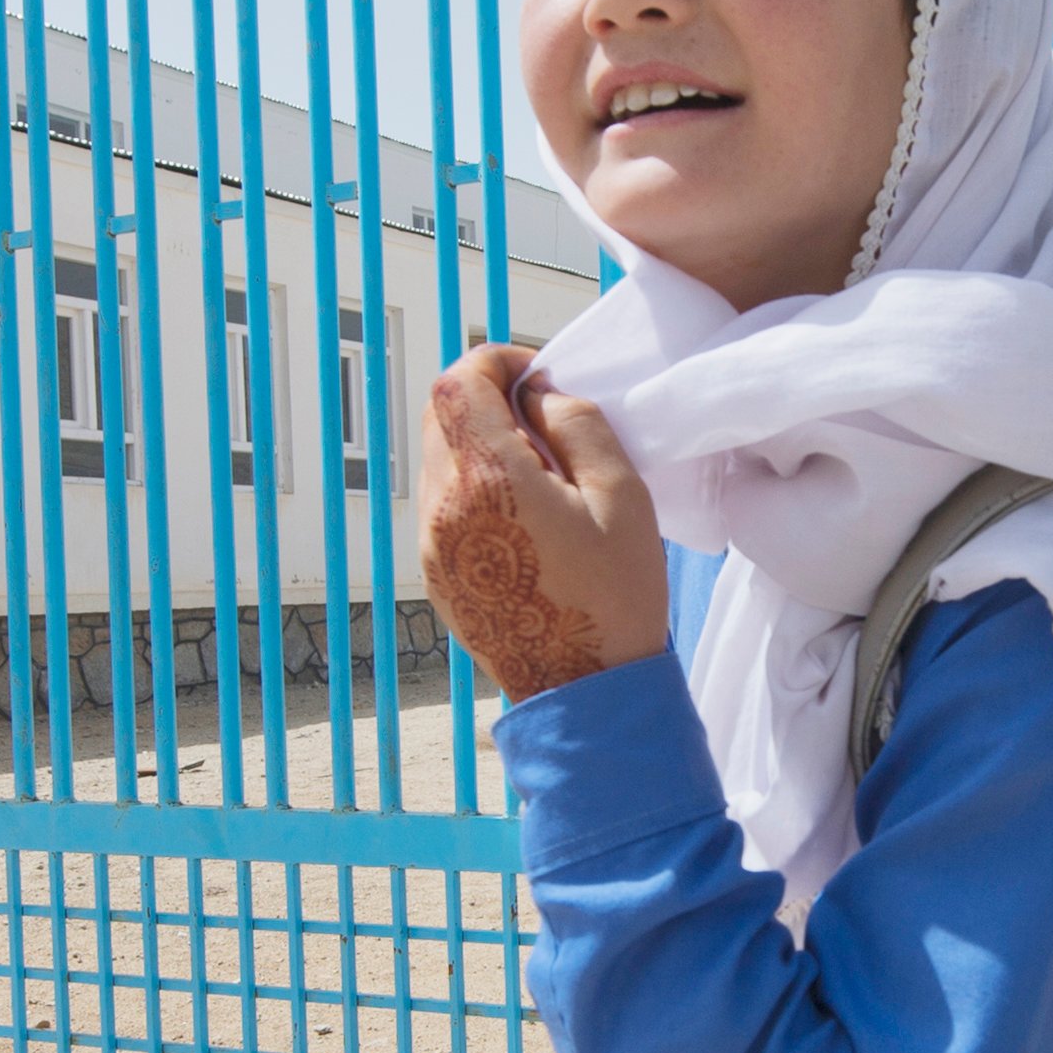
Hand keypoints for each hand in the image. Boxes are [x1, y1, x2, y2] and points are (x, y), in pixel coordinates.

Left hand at [420, 345, 667, 701]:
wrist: (584, 690)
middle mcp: (443, 508)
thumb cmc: (613, 596)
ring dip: (479, 443)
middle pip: (438, 415)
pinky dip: (474, 484)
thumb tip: (541, 395)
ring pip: (438, 458)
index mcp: (488, 481)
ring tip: (540, 474)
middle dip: (486, 399)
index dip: (497, 362)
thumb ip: (577, 424)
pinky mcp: (434, 571)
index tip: (537, 377)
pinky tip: (524, 514)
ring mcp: (431, 544)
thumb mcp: (621, 495)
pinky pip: (442, 501)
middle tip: (543, 421)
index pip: (459, 383)